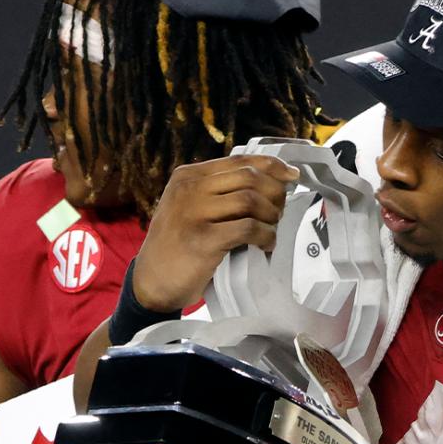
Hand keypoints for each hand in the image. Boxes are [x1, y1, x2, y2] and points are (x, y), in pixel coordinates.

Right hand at [132, 155, 298, 311]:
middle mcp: (189, 189)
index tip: (292, 175)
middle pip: (249, 177)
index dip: (272, 165)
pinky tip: (266, 245)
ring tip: (271, 229)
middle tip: (279, 212)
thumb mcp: (190, 208)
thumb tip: (269, 182)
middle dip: (275, 193)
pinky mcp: (203, 240)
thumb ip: (218, 193)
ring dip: (271, 216)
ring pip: (251, 200)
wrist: (151, 283)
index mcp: (188, 176)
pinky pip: (248, 229)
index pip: (239, 160)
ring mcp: (194, 213)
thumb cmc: (178, 247)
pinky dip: (265, 236)